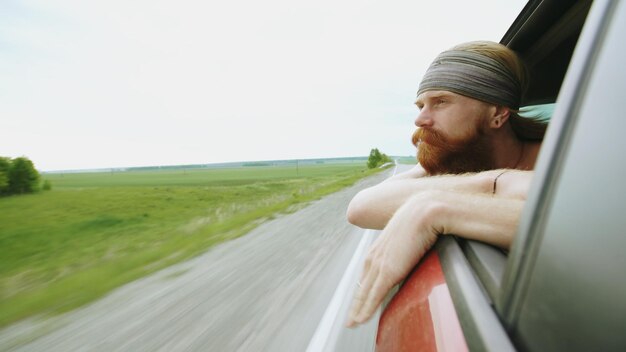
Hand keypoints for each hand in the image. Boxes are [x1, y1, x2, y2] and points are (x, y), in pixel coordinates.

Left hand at [346, 194, 439, 326]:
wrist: (423, 212)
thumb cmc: (420, 221)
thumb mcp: (408, 238)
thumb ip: (404, 250)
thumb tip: (410, 255)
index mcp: (378, 250)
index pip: (366, 276)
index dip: (362, 291)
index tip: (358, 302)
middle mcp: (374, 258)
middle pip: (361, 287)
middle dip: (356, 305)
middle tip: (350, 320)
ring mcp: (379, 265)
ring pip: (364, 294)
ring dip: (358, 311)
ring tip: (353, 324)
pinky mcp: (388, 271)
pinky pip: (374, 295)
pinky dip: (366, 310)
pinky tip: (360, 320)